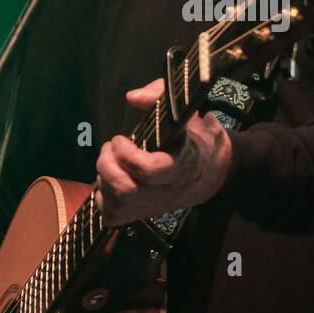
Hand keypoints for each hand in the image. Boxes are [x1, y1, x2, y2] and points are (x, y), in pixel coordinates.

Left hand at [93, 78, 231, 226]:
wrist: (210, 171)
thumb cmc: (192, 135)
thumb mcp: (185, 110)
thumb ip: (160, 96)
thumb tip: (132, 97)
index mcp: (183, 163)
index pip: (152, 171)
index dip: (128, 155)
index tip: (121, 138)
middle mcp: (170, 190)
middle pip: (128, 191)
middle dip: (108, 166)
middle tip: (109, 148)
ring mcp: (156, 206)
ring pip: (118, 204)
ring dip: (104, 179)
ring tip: (109, 160)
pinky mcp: (143, 215)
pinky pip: (113, 216)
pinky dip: (103, 197)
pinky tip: (110, 179)